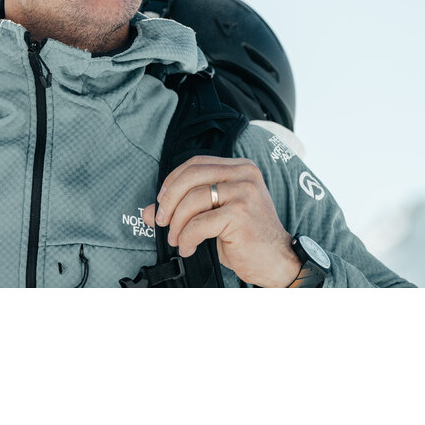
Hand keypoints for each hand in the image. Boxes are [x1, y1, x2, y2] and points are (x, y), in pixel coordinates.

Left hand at [141, 155, 302, 287]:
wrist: (278, 261)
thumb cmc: (247, 238)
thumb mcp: (215, 216)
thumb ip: (185, 208)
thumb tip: (147, 211)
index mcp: (240, 168)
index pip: (197, 163)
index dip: (173, 180)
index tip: (161, 201)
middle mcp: (244, 175)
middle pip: (192, 176)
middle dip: (169, 199)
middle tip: (161, 220)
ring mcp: (244, 193)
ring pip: (193, 200)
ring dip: (177, 223)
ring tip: (176, 239)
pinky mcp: (241, 214)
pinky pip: (200, 223)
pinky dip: (187, 237)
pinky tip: (188, 248)